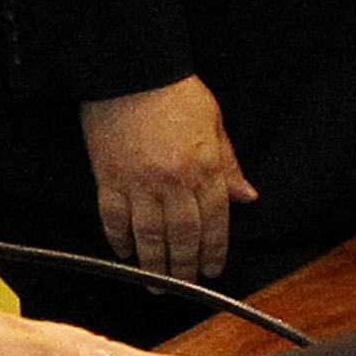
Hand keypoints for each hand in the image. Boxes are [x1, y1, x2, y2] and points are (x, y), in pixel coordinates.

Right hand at [82, 77, 257, 279]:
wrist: (131, 69)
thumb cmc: (174, 90)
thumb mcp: (214, 121)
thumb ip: (228, 164)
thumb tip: (246, 197)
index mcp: (204, 166)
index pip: (214, 221)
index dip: (214, 251)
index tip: (212, 269)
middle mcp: (174, 181)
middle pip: (182, 236)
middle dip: (184, 267)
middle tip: (183, 286)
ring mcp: (139, 182)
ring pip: (149, 235)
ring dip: (153, 264)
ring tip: (155, 283)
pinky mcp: (108, 177)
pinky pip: (114, 218)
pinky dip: (119, 239)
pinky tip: (125, 251)